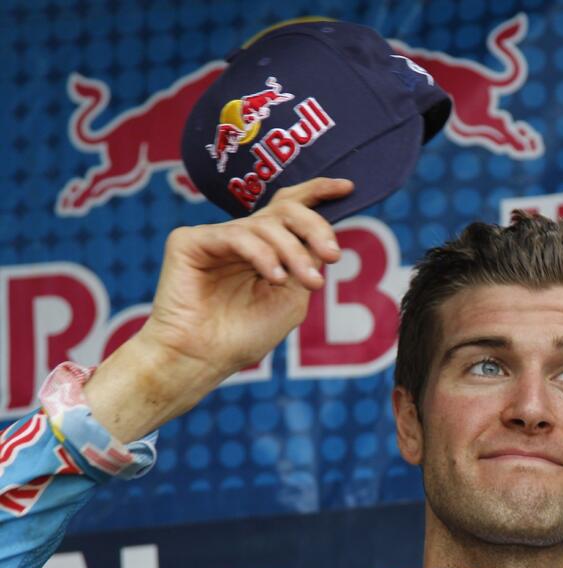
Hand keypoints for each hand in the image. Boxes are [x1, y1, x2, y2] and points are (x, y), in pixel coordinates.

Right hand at [83, 178, 351, 440]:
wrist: (204, 358)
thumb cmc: (245, 334)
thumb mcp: (292, 299)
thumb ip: (308, 264)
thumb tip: (323, 237)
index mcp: (266, 249)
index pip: (291, 208)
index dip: (318, 191)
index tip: (348, 188)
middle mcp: (242, 237)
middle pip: (284, 210)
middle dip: (314, 226)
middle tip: (333, 254)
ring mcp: (215, 237)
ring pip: (266, 225)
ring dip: (293, 252)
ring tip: (307, 280)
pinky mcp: (189, 241)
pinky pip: (236, 235)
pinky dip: (262, 254)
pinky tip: (276, 276)